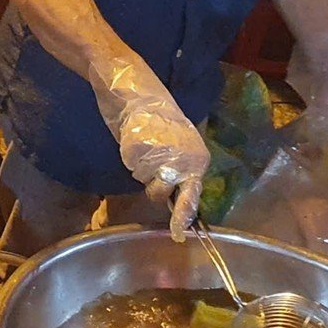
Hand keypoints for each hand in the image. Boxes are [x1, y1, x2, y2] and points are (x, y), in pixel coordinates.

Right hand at [116, 98, 209, 240]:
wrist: (138, 92)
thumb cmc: (160, 117)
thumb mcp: (180, 145)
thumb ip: (181, 170)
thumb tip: (177, 199)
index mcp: (197, 159)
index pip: (192, 196)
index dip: (183, 217)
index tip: (178, 235)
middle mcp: (182, 160)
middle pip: (161, 193)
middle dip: (153, 187)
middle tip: (150, 160)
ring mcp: (160, 156)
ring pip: (143, 180)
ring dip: (140, 167)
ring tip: (143, 142)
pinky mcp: (138, 150)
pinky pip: (130, 165)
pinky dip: (130, 155)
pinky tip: (134, 138)